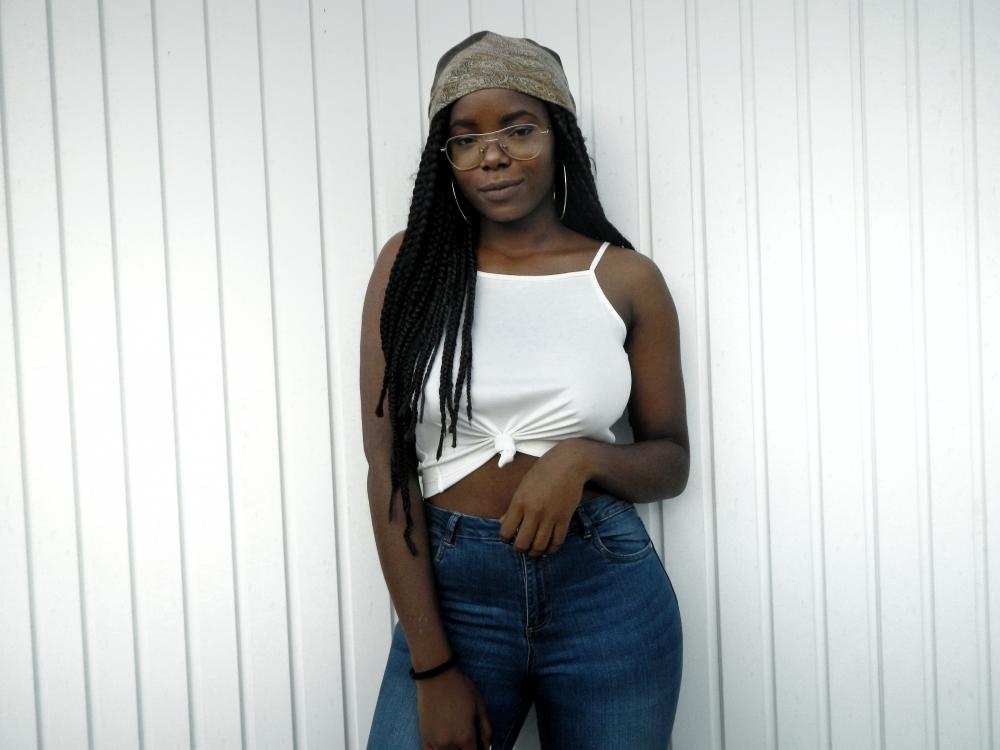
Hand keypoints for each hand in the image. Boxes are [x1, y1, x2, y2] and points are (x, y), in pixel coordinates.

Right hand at [417, 667, 491, 749]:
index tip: (481, 746)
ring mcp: (434, 742)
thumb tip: (488, 746)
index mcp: (464, 736)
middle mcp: (448, 743)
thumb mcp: (480, 705)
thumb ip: (486, 729)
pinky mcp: (424, 737)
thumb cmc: (459, 687)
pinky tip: (445, 747)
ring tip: (459, 742)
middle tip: (471, 742)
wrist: (435, 676)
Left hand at [499, 440, 587, 555]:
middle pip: (522, 543)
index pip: (506, 531)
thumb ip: (513, 507)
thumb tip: (503, 523)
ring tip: (534, 550)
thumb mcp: (523, 486)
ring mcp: (550, 516)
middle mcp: (533, 512)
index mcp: (519, 502)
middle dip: (520, 549)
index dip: (505, 539)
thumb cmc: (543, 472)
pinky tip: (548, 548)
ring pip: (539, 546)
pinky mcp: (565, 519)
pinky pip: (557, 542)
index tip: (509, 538)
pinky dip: (551, 549)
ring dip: (535, 552)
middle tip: (521, 547)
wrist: (569, 463)